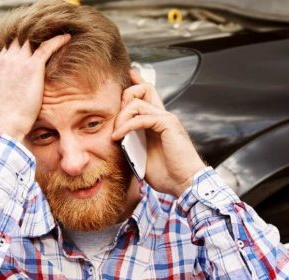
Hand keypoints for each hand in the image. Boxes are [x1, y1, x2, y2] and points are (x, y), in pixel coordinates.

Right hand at [0, 34, 70, 141]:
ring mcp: (19, 62)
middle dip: (31, 40)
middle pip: (20, 41)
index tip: (28, 51)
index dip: (18, 48)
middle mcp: (6, 61)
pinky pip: (47, 47)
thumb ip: (0, 94)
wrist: (2, 126)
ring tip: (56, 37)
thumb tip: (2, 101)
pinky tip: (66, 38)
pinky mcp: (32, 67)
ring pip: (32, 40)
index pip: (8, 50)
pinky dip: (57, 40)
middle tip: (44, 42)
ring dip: (43, 37)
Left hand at [112, 69, 205, 196]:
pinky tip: (119, 137)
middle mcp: (163, 116)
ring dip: (121, 117)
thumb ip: (132, 144)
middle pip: (144, 88)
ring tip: (116, 134)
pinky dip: (127, 126)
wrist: (184, 183)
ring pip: (138, 101)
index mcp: (158, 123)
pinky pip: (141, 117)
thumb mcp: (142, 157)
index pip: (148, 95)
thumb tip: (117, 140)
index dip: (137, 83)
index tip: (129, 75)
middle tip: (116, 120)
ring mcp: (166, 119)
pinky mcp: (167, 125)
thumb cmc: (166, 175)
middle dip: (125, 97)